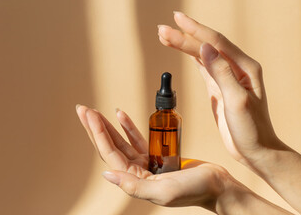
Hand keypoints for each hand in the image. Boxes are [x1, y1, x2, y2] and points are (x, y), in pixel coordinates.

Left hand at [76, 105, 224, 208]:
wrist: (219, 187)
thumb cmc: (196, 190)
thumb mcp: (164, 191)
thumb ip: (134, 185)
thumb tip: (107, 174)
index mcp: (134, 181)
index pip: (110, 153)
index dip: (98, 133)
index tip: (89, 115)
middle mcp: (136, 172)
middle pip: (110, 146)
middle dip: (95, 127)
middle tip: (81, 109)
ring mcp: (145, 164)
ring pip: (120, 141)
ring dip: (107, 125)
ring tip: (93, 110)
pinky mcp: (156, 156)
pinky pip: (136, 139)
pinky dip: (127, 127)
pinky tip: (118, 114)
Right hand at [156, 11, 282, 164]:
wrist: (256, 150)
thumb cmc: (251, 129)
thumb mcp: (236, 101)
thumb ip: (221, 73)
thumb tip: (205, 48)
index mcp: (245, 68)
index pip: (215, 43)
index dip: (194, 30)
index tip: (175, 20)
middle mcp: (238, 68)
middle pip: (207, 45)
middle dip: (184, 35)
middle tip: (162, 28)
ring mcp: (228, 77)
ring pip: (203, 54)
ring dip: (184, 43)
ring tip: (165, 35)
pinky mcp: (219, 87)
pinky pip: (203, 66)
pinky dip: (190, 56)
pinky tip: (183, 49)